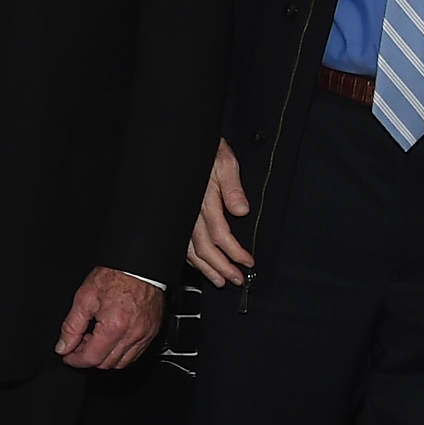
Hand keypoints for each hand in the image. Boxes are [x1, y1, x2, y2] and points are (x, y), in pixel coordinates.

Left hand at [55, 266, 165, 370]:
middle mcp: (132, 335)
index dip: (75, 360)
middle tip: (80, 343)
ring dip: (106, 357)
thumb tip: (63, 347)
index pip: (92, 358)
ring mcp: (145, 335)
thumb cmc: (114, 276)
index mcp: (114, 327)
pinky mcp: (152, 333)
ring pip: (122, 363)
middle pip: (107, 364)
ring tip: (96, 338)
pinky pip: (136, 354)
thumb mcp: (84, 299)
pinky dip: (121, 353)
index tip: (68, 355)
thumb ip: (71, 327)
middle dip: (89, 357)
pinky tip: (111, 338)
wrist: (138, 266)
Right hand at [185, 138, 255, 287]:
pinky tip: (199, 266)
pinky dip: (191, 259)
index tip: (248, 262)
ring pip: (191, 250)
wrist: (181, 144)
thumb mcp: (225, 162)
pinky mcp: (176, 218)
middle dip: (222, 267)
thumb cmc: (206, 151)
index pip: (220, 235)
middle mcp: (190, 213)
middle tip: (237, 279)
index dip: (235, 252)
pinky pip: (181, 244)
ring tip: (220, 281)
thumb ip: (233, 187)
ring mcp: (181, 217)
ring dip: (206, 268)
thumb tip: (241, 210)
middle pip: (205, 249)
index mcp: (204, 200)